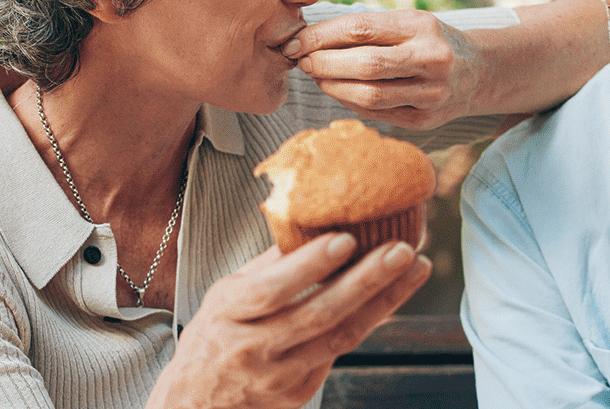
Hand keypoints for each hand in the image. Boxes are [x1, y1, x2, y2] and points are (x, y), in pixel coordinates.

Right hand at [145, 234, 431, 408]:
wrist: (196, 402)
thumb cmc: (215, 334)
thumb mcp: (226, 294)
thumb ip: (269, 264)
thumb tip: (312, 219)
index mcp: (228, 314)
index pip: (270, 290)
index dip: (309, 266)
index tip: (346, 238)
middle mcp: (252, 349)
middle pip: (316, 314)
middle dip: (366, 280)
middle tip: (401, 249)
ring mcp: (277, 377)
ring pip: (339, 338)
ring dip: (383, 301)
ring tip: (414, 268)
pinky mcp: (297, 393)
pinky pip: (338, 352)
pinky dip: (368, 321)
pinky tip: (391, 296)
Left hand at [287, 10, 482, 130]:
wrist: (478, 72)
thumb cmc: (428, 41)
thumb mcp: (406, 22)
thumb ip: (366, 29)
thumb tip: (308, 39)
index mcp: (422, 26)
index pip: (360, 29)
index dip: (321, 37)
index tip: (297, 42)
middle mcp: (431, 59)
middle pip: (365, 65)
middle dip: (324, 64)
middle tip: (303, 62)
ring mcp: (431, 94)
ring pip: (369, 96)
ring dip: (332, 87)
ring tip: (317, 76)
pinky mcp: (425, 120)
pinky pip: (376, 113)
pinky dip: (349, 102)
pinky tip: (338, 91)